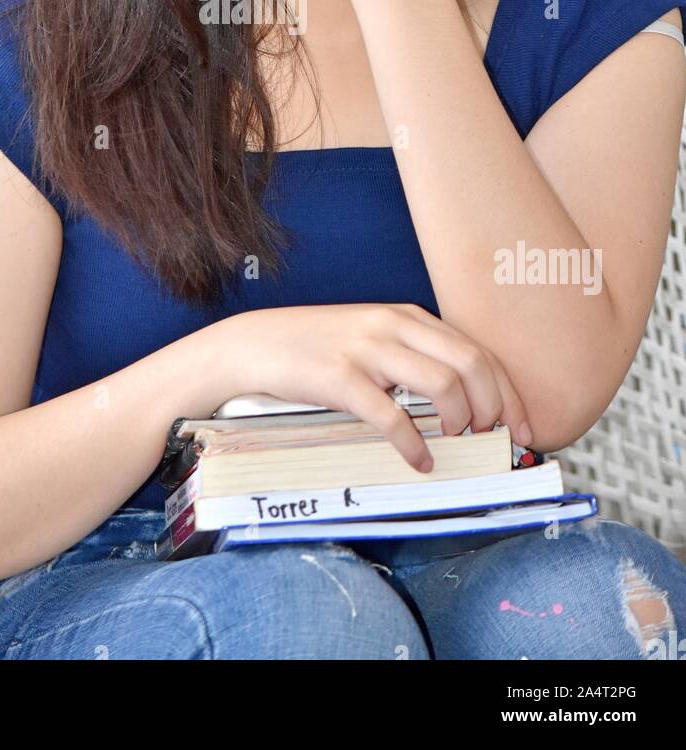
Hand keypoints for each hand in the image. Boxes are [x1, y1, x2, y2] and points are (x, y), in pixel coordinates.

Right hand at [216, 301, 531, 471]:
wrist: (254, 344)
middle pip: (472, 364)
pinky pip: (392, 415)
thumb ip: (412, 357)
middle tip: (492, 437)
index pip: (477, 350)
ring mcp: (367, 350)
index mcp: (407, 316)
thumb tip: (462, 400)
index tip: (522, 425)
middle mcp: (393, 326)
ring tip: (455, 443)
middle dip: (494, 407)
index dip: (508, 392)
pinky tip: (419, 460)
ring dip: (461, 422)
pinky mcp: (340, 378)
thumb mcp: (371, 338)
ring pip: (443, 385)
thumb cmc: (316, 348)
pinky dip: (414, 444)